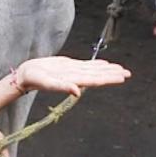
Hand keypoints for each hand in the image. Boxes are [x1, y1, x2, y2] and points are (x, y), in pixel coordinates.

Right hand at [14, 57, 129, 96]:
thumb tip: (77, 93)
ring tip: (120, 69)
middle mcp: (77, 76)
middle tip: (128, 73)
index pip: (97, 80)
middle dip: (114, 74)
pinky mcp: (70, 65)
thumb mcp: (48, 83)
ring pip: (95, 70)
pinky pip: (87, 65)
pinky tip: (105, 64)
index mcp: (75, 80)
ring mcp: (75, 71)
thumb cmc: (35, 79)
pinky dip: (97, 64)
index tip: (122, 78)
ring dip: (108, 69)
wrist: (27, 74)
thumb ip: (63, 87)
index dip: (110, 78)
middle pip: (99, 75)